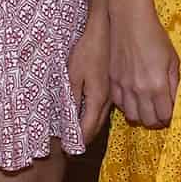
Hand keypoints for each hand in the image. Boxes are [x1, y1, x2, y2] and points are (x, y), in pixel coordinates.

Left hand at [68, 7, 111, 140]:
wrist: (105, 31)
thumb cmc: (87, 51)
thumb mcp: (73, 75)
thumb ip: (72, 98)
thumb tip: (69, 120)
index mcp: (97, 99)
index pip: (88, 128)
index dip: (78, 141)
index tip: (68, 150)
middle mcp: (107, 100)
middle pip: (96, 126)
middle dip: (84, 137)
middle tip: (71, 147)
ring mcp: (112, 93)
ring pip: (101, 117)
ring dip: (90, 127)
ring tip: (79, 135)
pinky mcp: (112, 85)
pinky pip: (104, 107)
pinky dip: (95, 116)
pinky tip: (88, 115)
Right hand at [107, 0, 179, 127]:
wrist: (130, 21)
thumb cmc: (155, 37)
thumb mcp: (173, 60)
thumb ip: (174, 83)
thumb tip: (175, 101)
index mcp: (158, 85)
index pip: (165, 116)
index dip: (169, 117)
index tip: (170, 113)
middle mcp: (140, 90)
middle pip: (148, 121)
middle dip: (157, 121)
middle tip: (160, 114)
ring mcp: (124, 87)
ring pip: (132, 116)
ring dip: (141, 116)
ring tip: (146, 108)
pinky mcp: (112, 81)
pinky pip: (119, 104)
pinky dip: (127, 106)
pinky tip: (133, 99)